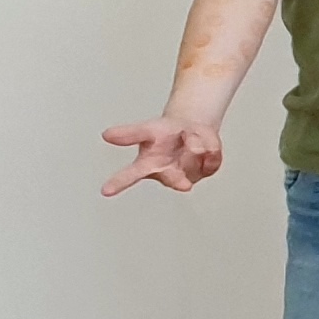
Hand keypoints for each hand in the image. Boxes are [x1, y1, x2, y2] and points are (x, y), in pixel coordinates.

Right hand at [100, 116, 222, 196]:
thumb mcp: (147, 129)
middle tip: (183, 184)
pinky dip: (210, 146)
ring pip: (194, 160)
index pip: (129, 176)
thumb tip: (106, 135)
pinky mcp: (206, 171)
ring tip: (186, 138)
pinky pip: (212, 158)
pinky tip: (202, 145)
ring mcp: (187, 176)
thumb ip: (129, 134)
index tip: (105, 191)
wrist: (190, 127)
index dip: (118, 183)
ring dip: (193, 143)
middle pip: (172, 179)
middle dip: (178, 180)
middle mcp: (166, 175)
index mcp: (146, 166)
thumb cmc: (164, 132)